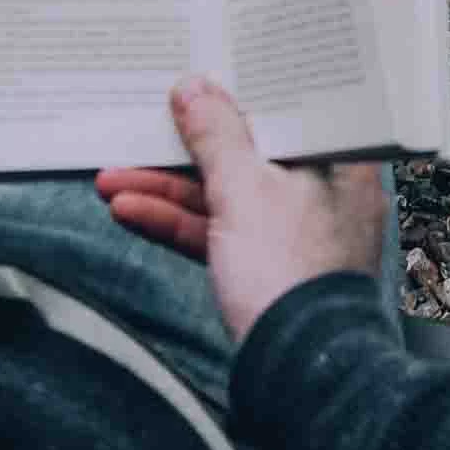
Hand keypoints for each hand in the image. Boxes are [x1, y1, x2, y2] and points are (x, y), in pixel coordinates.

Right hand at [96, 78, 388, 347]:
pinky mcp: (268, 268)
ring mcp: (293, 233)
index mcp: (340, 160)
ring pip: (224, 196)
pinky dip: (178, 223)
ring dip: (166, 190)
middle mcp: (322, 191)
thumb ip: (217, 137)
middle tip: (135, 131)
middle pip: (247, 153)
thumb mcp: (244, 191)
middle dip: (182, 150)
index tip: (196, 76)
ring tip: (109, 180)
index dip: (238, 91)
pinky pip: (219, 232)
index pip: (286, 110)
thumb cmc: (290, 275)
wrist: (300, 373)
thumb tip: (195, 89)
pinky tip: (130, 212)